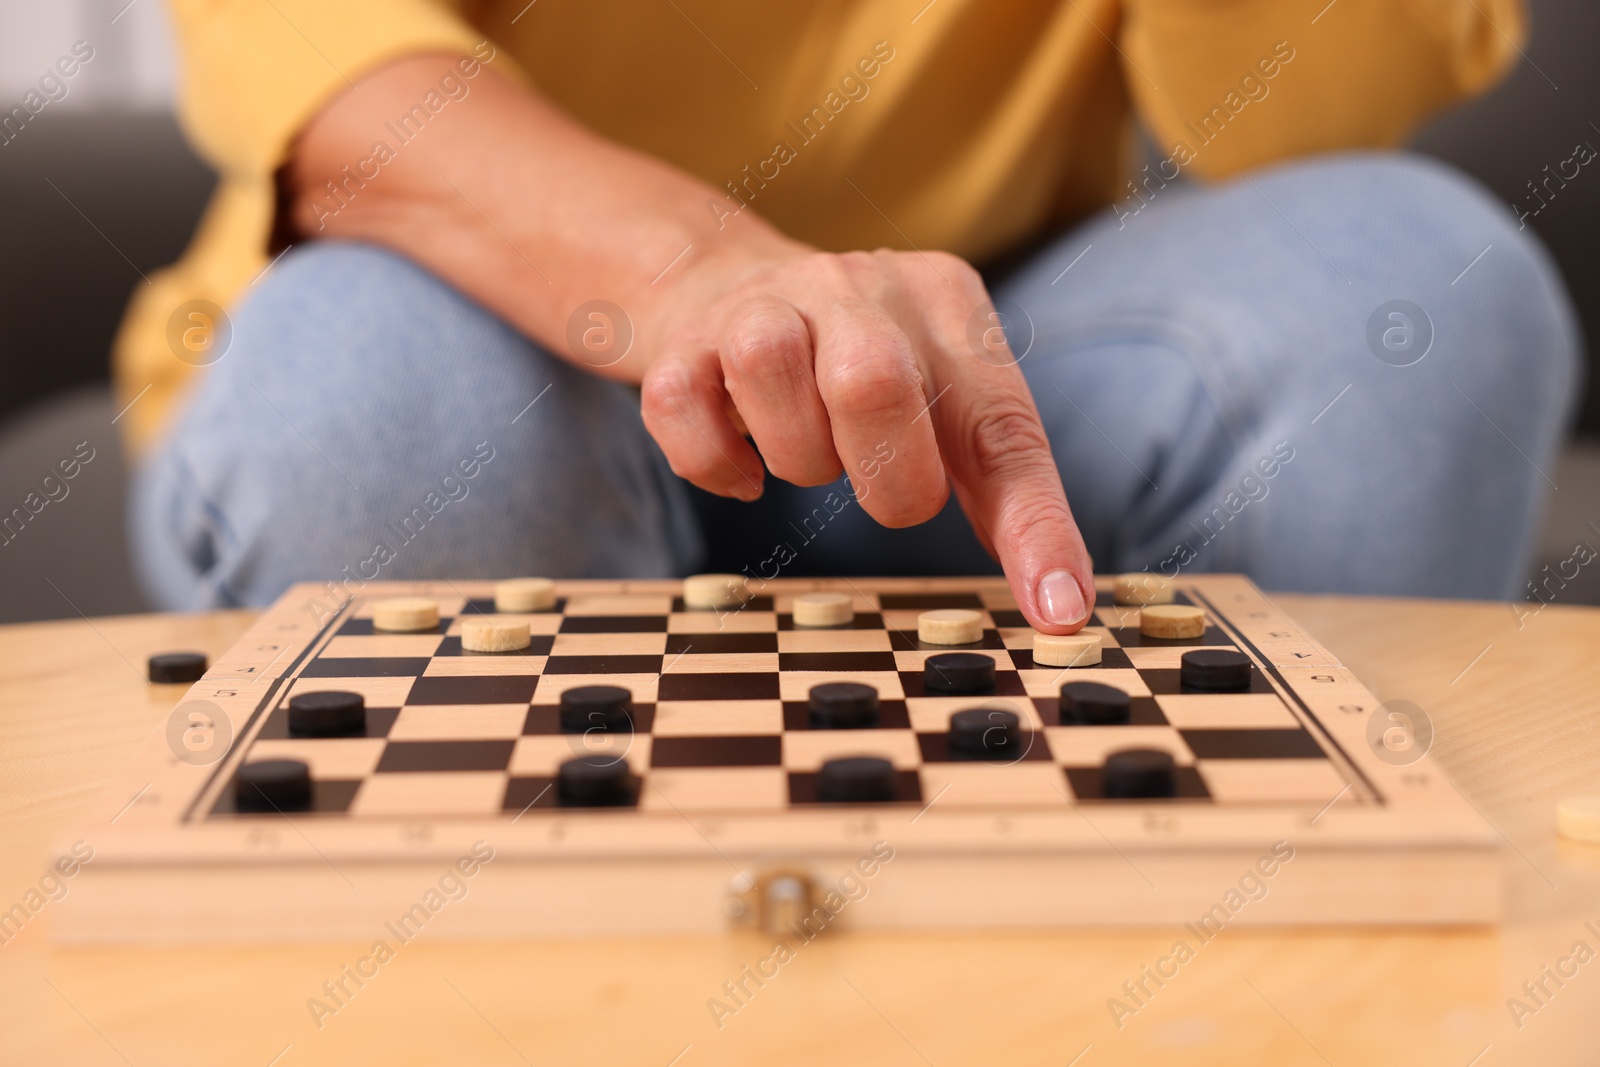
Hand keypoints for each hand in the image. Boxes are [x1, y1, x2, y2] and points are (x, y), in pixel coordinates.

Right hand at [640, 247, 1093, 631]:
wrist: (720, 282)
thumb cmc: (858, 366)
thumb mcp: (949, 400)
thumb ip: (1005, 490)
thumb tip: (1062, 602)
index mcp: (944, 303)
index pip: (1003, 429)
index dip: (1034, 528)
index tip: (1057, 612)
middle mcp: (855, 285)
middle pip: (874, 381)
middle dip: (885, 479)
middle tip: (879, 488)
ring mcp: (761, 305)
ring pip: (769, 370)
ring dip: (796, 456)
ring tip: (808, 456)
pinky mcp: (682, 343)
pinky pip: (683, 410)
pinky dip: (714, 462)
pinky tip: (746, 467)